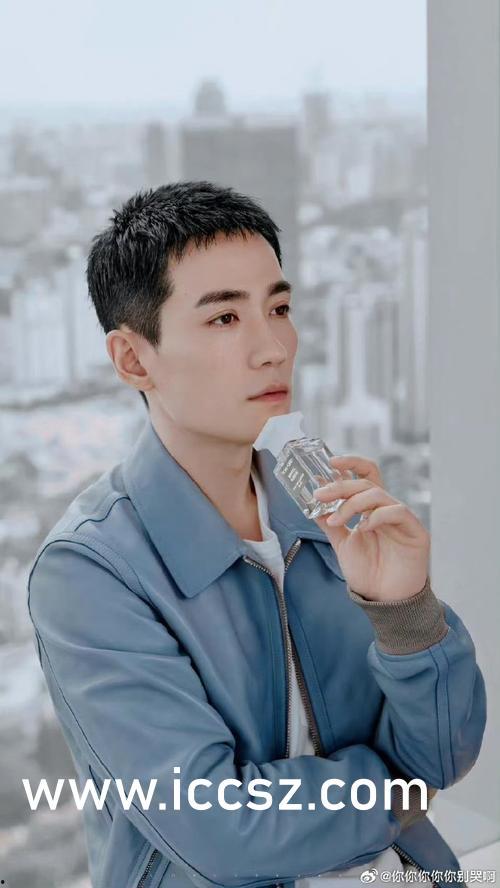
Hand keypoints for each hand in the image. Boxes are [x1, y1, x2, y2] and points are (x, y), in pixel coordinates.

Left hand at [312, 455, 429, 602]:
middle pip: (366, 483)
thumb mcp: (342, 544)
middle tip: (320, 495)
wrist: (385, 601)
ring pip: (378, 495)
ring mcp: (402, 519)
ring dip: (352, 504)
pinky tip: (363, 529)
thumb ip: (330, 522)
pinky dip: (377, 516)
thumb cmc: (368, 573)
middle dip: (340, 486)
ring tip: (337, 521)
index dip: (350, 463)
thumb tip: (313, 503)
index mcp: (372, 509)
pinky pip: (397, 511)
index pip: (365, 476)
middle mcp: (387, 509)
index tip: (329, 462)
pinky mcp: (415, 531)